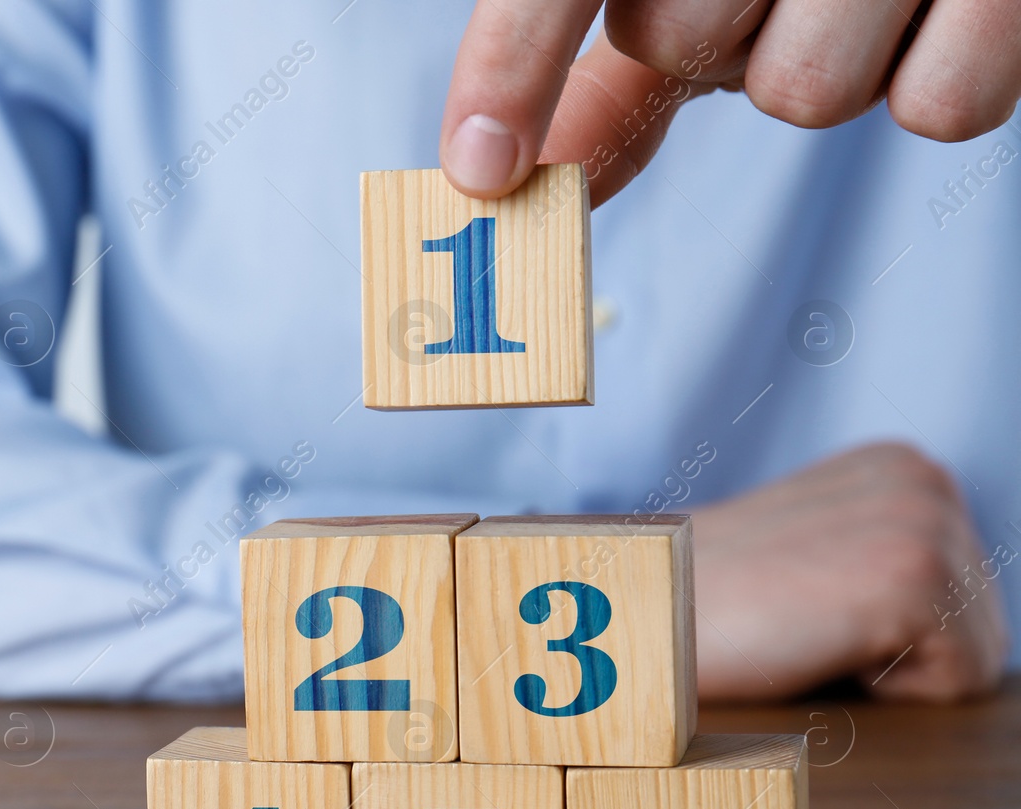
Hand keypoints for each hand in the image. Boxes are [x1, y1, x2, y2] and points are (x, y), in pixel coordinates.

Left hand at [441, 1, 1020, 205]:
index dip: (513, 67)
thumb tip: (506, 176)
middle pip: (682, 46)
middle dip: (718, 46)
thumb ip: (606, 72)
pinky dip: (940, 79)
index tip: (482, 169)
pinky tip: (940, 9)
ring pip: (805, 91)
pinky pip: (942, 105)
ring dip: (828, 65)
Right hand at [692, 442, 1008, 702]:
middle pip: (985, 624)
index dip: (890, 632)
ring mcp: (923, 522)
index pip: (968, 595)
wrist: (636, 615)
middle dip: (902, 652)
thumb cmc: (705, 605)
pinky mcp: (914, 577)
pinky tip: (814, 646)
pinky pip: (957, 682)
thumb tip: (956, 618)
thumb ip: (878, 554)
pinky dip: (886, 689)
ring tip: (806, 634)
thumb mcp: (814, 551)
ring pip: (977, 656)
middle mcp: (925, 477)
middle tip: (800, 626)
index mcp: (902, 467)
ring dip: (891, 670)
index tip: (805, 608)